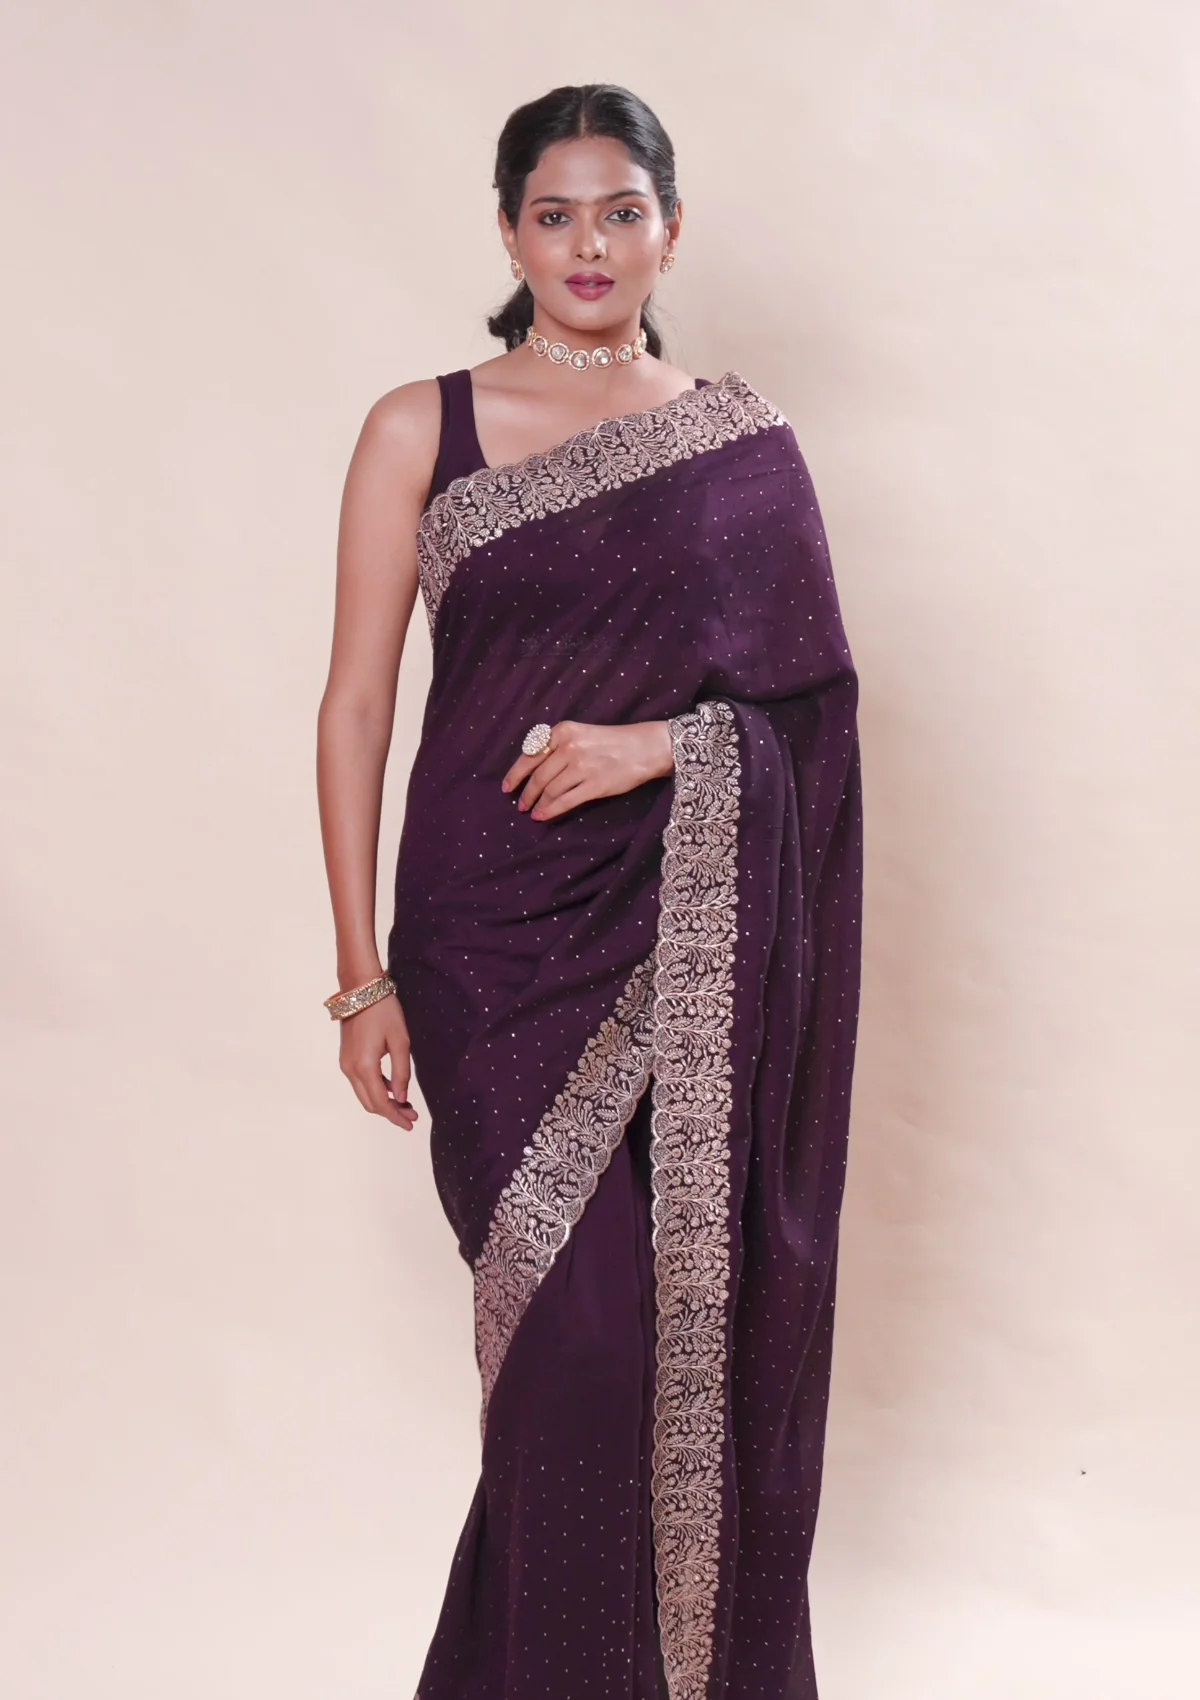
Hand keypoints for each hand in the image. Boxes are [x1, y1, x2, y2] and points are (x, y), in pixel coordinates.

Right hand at [338, 993, 418, 1129]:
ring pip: (364, 1094)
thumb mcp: (400, 1041)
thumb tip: (402, 1098)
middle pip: (370, 1103)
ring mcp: (346, 1064)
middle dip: (390, 1113)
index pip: (380, 1103)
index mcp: (364, 1067)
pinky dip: (376, 1090)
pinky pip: (361, 1082)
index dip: (396, 1116)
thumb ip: (401, 1073)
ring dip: (383, 1102)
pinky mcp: (347, 1058)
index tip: (411, 1123)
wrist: (361, 990)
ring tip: (406, 1104)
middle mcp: (350, 1069)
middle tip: (411, 1116)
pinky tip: (393, 1089)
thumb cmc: (384, 1011)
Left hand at [501, 720, 673, 821]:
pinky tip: (542, 816)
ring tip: (531, 811)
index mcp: (563, 731)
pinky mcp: (595, 785)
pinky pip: (565, 801)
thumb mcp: (580, 733)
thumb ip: (557, 746)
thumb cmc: (612, 741)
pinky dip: (550, 810)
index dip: (515, 774)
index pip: (530, 755)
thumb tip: (532, 770)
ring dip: (537, 803)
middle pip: (538, 776)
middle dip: (526, 793)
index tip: (507, 787)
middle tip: (520, 805)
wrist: (644, 747)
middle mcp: (570, 747)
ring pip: (550, 790)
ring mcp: (582, 767)